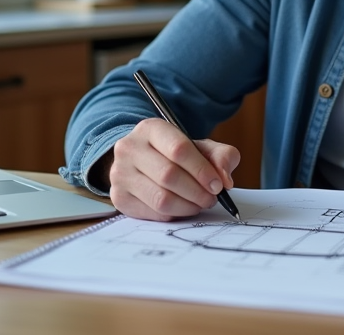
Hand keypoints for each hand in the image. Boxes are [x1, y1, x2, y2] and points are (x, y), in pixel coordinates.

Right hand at [106, 118, 239, 220]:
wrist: (142, 162)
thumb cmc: (175, 155)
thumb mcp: (200, 147)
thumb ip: (221, 156)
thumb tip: (225, 179)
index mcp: (150, 128)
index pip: (178, 149)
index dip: (201, 170)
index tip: (218, 184)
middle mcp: (129, 148)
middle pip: (169, 175)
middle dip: (197, 191)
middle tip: (211, 198)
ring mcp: (120, 173)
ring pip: (160, 198)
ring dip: (188, 206)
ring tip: (199, 204)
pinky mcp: (118, 197)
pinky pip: (152, 213)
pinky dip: (174, 214)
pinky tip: (182, 207)